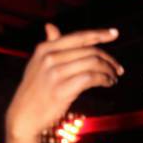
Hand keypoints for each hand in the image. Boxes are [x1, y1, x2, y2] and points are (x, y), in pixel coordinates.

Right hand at [6, 23, 123, 138]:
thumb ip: (49, 45)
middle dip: (109, 59)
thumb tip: (51, 27)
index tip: (114, 34)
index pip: (79, 37)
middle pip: (90, 51)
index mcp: (45, 48)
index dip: (99, 34)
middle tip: (118, 68)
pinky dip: (104, 80)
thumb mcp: (37, 63)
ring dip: (108, 71)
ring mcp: (55, 73)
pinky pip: (91, 78)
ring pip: (93, 63)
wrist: (24, 115)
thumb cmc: (34, 90)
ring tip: (113, 78)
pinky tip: (107, 83)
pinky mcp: (62, 89)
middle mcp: (50, 57)